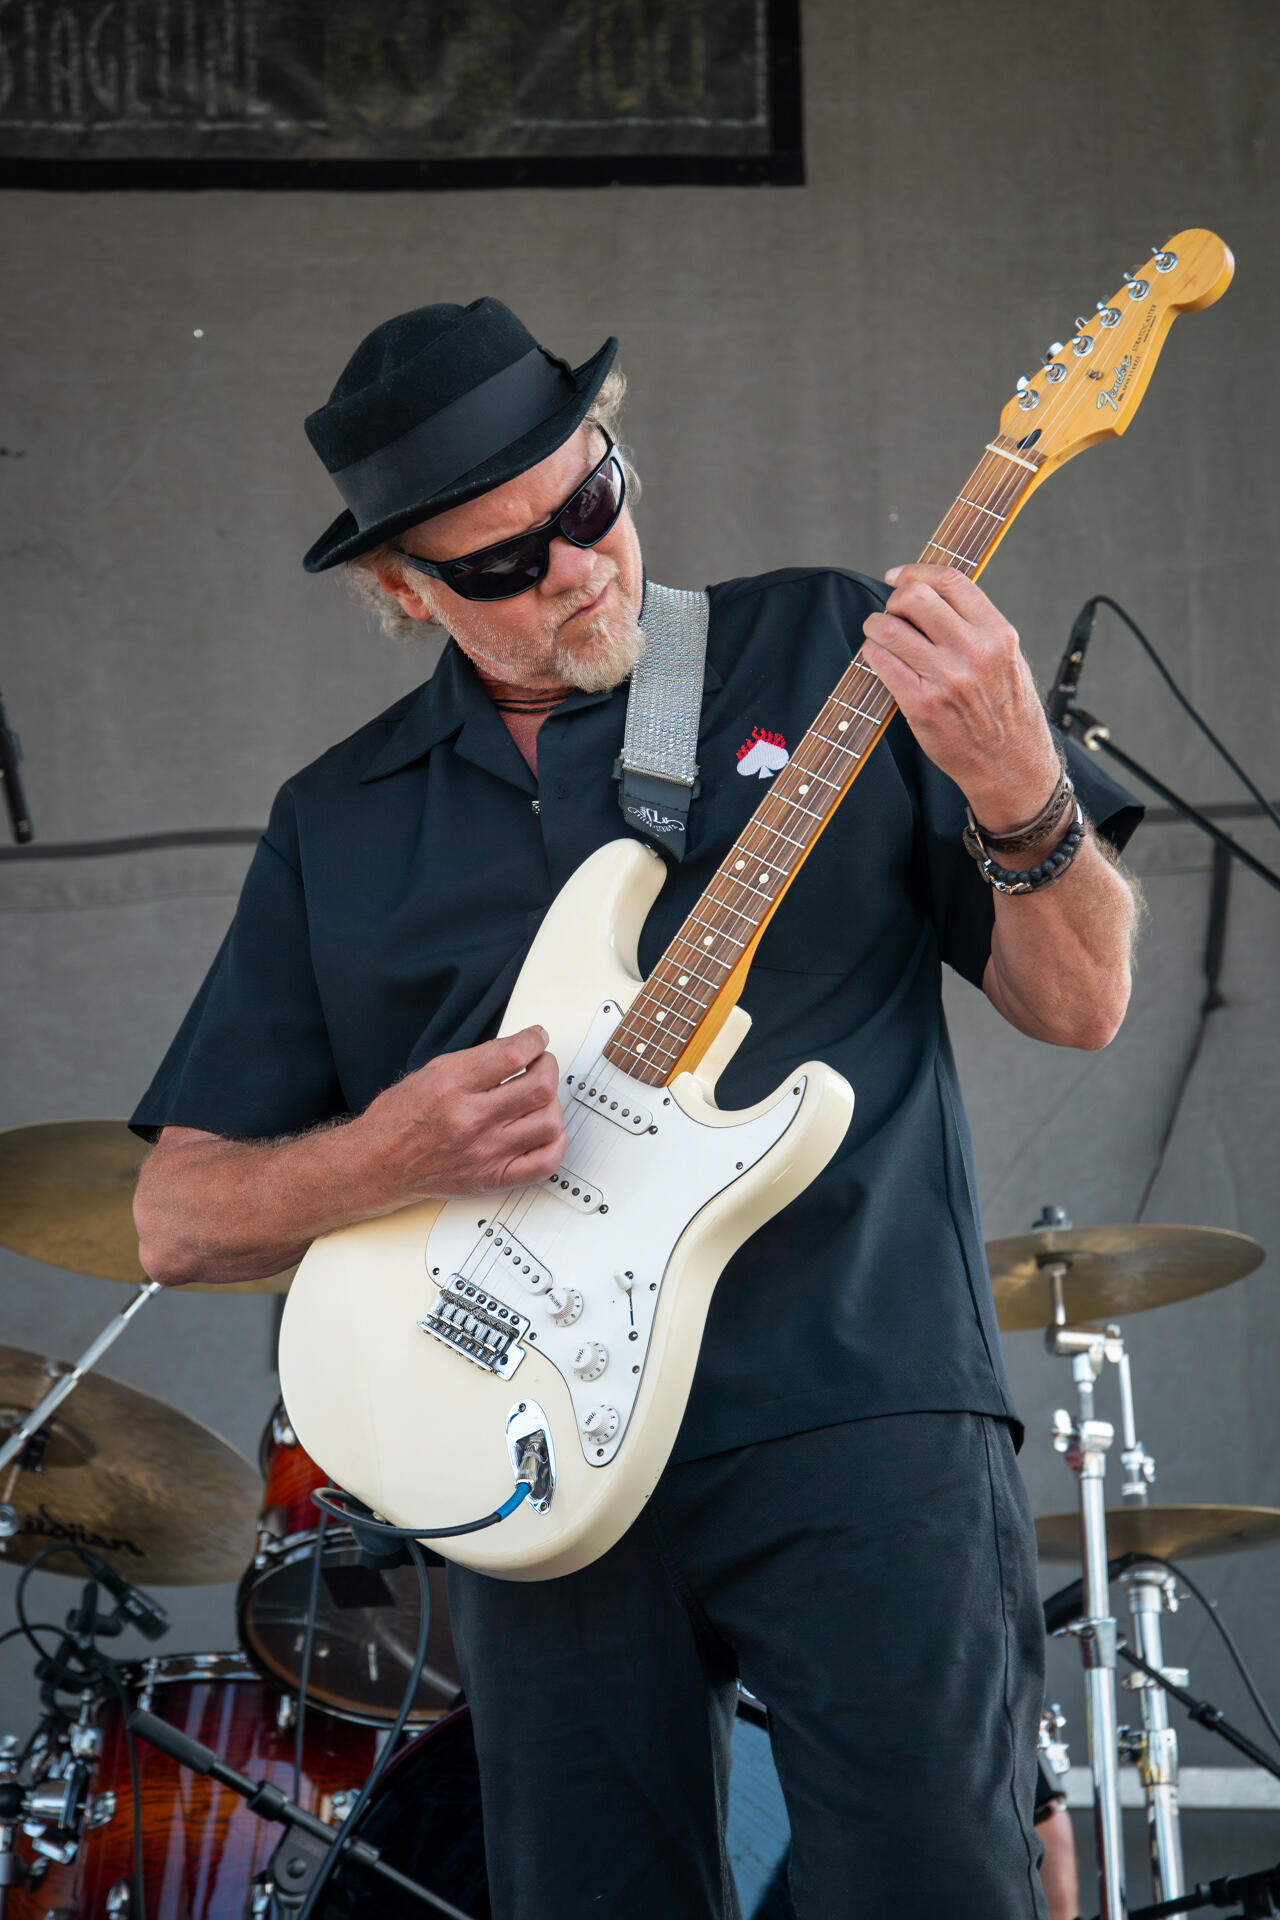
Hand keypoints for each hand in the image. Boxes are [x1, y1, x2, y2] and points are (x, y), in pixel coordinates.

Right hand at [353, 1025, 568, 1200]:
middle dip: (548, 1066)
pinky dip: (556, 1143)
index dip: (535, 1040)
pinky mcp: (492, 1178)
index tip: (536, 1039)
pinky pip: (545, 1163)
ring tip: (538, 1099)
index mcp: (452, 1086)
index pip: (513, 1055)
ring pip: (548, 1122)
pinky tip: (544, 1131)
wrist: (379, 1162)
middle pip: (540, 1087)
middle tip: (541, 1065)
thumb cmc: (401, 1117)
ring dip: (551, 1103)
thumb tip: (519, 1049)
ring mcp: (484, 1152)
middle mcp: (470, 1120)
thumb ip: (478, 1060)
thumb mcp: (432, 1071)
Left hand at [861, 564, 1059, 833]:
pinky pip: (881, 663)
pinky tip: (878, 659)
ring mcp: (946, 678)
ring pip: (888, 628)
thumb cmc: (1007, 712)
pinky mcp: (921, 705)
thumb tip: (933, 596)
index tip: (898, 576)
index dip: (915, 571)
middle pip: (914, 597)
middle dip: (893, 599)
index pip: (950, 580)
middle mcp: (974, 651)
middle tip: (890, 612)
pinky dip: (871, 655)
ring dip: (876, 627)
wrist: (1010, 766)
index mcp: (998, 634)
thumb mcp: (1009, 659)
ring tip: (879, 636)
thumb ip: (977, 626)